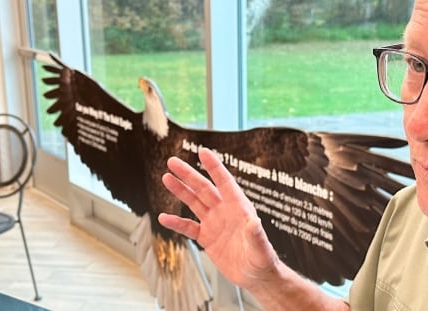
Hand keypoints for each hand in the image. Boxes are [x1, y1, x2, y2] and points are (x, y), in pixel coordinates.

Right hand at [158, 147, 279, 287]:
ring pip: (195, 203)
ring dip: (181, 191)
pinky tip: (164, 217)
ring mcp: (215, 223)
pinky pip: (189, 227)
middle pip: (204, 188)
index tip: (203, 152)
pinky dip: (176, 222)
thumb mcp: (261, 249)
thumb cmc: (263, 261)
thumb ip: (257, 236)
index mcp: (239, 208)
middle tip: (173, 161)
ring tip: (166, 178)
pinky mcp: (207, 238)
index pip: (225, 183)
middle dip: (189, 175)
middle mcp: (225, 212)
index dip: (214, 167)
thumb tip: (254, 222)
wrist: (256, 277)